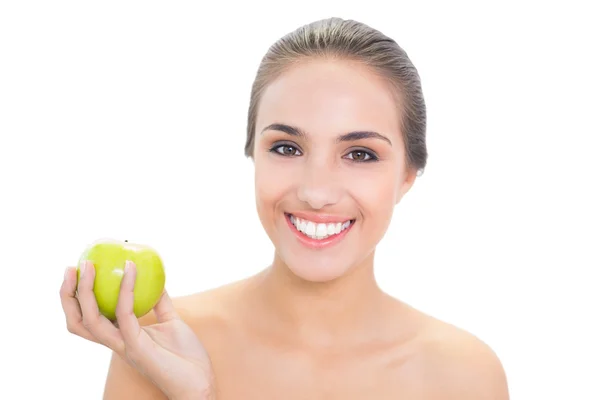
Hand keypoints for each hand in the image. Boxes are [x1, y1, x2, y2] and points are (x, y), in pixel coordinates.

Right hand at [60, 260, 214, 398]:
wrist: (199, 382)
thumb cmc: (186, 357)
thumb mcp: (171, 322)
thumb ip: (159, 303)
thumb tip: (155, 279)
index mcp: (120, 337)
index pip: (87, 319)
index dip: (76, 298)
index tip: (78, 271)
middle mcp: (116, 343)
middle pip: (78, 322)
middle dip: (68, 295)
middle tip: (71, 268)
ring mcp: (124, 345)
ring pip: (90, 321)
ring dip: (84, 291)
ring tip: (88, 266)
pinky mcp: (137, 346)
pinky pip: (125, 314)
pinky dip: (125, 289)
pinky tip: (131, 269)